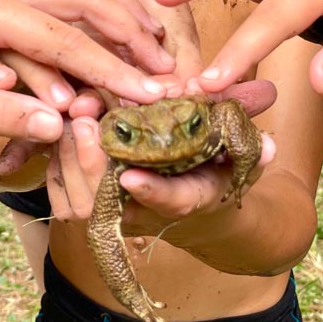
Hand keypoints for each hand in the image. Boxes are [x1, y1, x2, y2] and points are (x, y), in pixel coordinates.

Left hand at [45, 105, 272, 238]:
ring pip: (78, 198)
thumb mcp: (237, 148)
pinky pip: (61, 194)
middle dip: (92, 162)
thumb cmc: (214, 167)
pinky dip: (54, 162)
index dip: (150, 192)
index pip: (169, 201)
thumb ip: (247, 128)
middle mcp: (146, 214)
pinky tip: (55, 125)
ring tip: (70, 113)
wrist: (196, 207)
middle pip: (108, 200)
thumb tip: (268, 106)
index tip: (130, 176)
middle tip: (85, 120)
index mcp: (188, 199)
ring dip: (69, 156)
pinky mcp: (88, 207)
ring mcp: (114, 215)